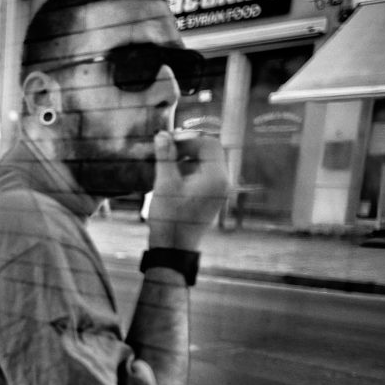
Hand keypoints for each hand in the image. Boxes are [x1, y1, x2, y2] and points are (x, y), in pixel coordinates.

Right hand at [146, 131, 228, 251]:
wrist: (173, 248)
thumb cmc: (170, 218)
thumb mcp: (165, 183)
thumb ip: (165, 157)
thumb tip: (162, 135)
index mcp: (216, 177)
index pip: (208, 144)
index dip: (188, 139)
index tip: (169, 143)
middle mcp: (223, 183)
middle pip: (209, 153)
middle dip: (187, 150)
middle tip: (167, 152)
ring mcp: (219, 192)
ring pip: (205, 165)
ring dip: (186, 161)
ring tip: (167, 169)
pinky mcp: (212, 199)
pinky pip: (204, 177)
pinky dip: (189, 173)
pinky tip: (173, 181)